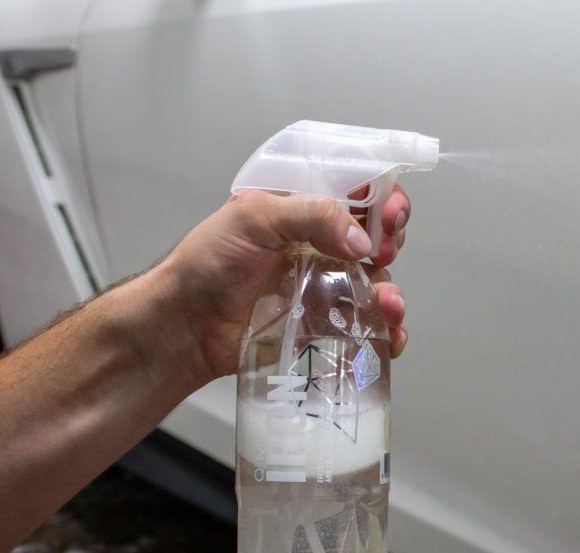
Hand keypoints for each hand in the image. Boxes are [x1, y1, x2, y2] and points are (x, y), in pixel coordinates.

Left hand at [159, 187, 410, 380]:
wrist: (186, 326)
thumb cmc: (207, 264)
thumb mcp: (253, 217)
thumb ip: (310, 214)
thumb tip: (362, 241)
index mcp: (306, 208)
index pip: (360, 190)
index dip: (384, 196)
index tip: (389, 214)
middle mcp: (322, 244)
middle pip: (379, 236)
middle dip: (393, 243)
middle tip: (382, 255)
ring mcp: (327, 286)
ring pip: (380, 284)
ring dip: (392, 293)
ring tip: (388, 305)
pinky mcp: (327, 325)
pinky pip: (369, 327)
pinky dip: (388, 332)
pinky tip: (390, 336)